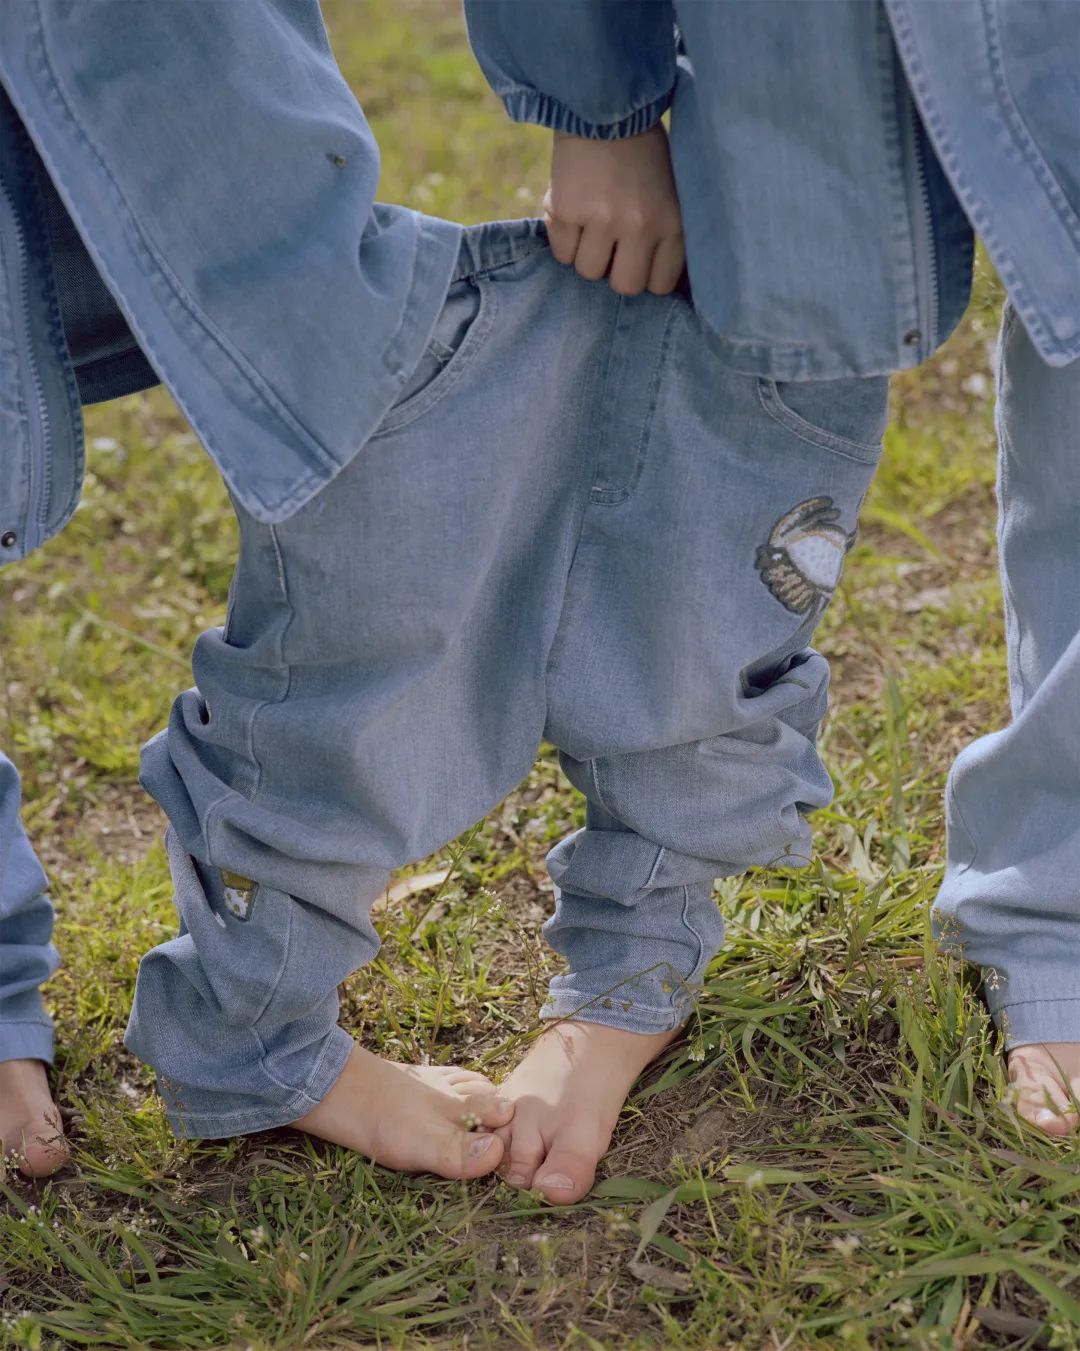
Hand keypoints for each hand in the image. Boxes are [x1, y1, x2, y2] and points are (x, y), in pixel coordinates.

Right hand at [543, 124, 684, 295]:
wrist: (603, 103)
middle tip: (611, 244)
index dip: (644, 273)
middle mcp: (640, 226)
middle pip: (623, 286)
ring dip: (586, 252)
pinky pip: (561, 252)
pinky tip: (572, 212)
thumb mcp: (672, 190)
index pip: (657, 285)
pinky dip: (563, 238)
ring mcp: (601, 219)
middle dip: (614, 270)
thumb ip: (666, 233)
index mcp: (672, 223)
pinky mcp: (566, 211)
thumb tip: (650, 279)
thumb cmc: (641, 151)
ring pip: (588, 271)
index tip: (636, 258)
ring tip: (590, 223)